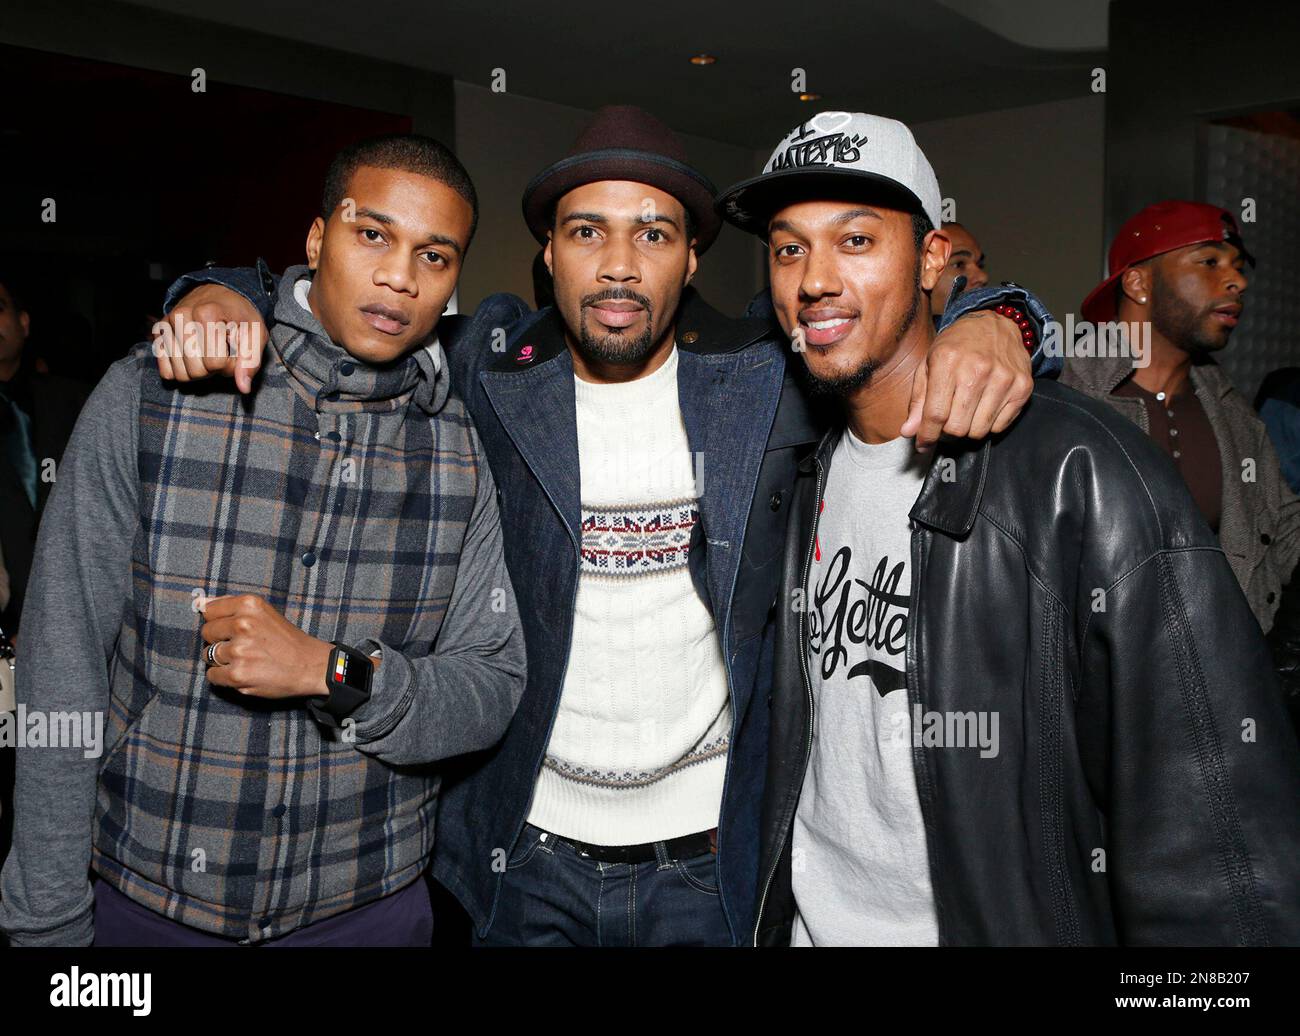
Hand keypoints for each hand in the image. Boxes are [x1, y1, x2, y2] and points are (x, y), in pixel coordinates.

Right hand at [152, 284, 267, 393]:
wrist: (221, 293)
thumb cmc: (240, 315)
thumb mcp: (256, 332)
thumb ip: (251, 359)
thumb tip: (243, 387)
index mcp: (206, 313)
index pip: (216, 363)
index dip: (230, 365)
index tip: (234, 351)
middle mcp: (181, 316)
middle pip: (196, 370)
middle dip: (214, 370)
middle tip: (222, 353)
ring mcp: (166, 325)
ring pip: (181, 374)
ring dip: (198, 371)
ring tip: (208, 353)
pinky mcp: (158, 333)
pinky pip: (166, 371)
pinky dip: (182, 370)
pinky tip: (193, 356)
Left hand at [200, 594, 331, 698]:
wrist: (310, 665)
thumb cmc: (286, 640)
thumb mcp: (263, 612)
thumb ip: (231, 605)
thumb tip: (200, 602)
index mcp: (249, 605)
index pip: (209, 611)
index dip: (220, 622)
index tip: (234, 629)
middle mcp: (243, 624)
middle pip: (206, 633)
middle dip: (219, 641)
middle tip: (242, 646)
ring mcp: (239, 650)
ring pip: (208, 655)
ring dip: (222, 660)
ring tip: (245, 660)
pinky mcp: (238, 674)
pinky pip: (212, 675)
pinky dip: (223, 677)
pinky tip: (243, 672)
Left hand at [901, 309, 1033, 451]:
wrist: (995, 324)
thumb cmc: (957, 346)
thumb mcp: (929, 365)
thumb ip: (918, 401)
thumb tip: (908, 432)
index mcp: (948, 361)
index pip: (935, 414)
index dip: (927, 435)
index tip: (923, 444)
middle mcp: (977, 370)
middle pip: (957, 428)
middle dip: (947, 430)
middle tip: (948, 418)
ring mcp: (1003, 379)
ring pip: (979, 431)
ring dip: (968, 428)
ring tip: (966, 411)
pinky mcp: (1022, 387)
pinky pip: (1000, 426)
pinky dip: (988, 424)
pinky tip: (984, 406)